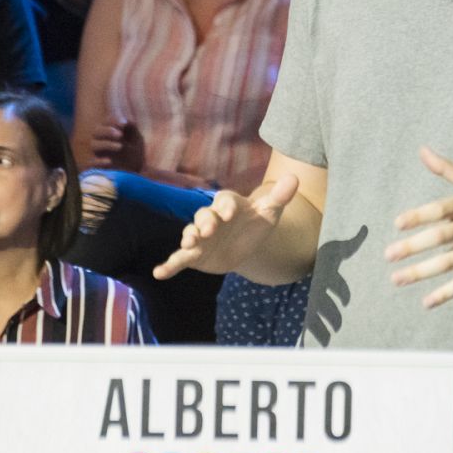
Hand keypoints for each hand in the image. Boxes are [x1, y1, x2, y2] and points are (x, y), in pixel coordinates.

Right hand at [86, 118, 145, 173]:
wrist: (134, 175)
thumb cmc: (134, 154)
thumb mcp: (136, 141)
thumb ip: (132, 130)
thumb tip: (127, 121)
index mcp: (109, 132)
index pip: (107, 122)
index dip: (113, 120)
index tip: (124, 123)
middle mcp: (101, 141)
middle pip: (97, 131)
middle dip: (107, 131)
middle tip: (120, 134)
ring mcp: (98, 154)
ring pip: (94, 145)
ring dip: (106, 144)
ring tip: (120, 146)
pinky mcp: (97, 167)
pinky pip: (91, 163)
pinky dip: (98, 162)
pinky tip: (109, 161)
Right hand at [153, 175, 299, 279]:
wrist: (247, 243)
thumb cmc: (256, 222)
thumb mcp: (270, 212)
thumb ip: (279, 197)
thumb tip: (294, 179)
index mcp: (229, 205)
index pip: (225, 201)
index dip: (226, 206)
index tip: (229, 213)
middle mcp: (211, 218)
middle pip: (203, 216)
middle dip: (205, 222)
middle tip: (208, 230)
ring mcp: (200, 236)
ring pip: (190, 234)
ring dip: (188, 238)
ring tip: (187, 245)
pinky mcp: (195, 255)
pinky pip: (179, 259)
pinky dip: (169, 265)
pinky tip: (159, 273)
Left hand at [386, 147, 452, 308]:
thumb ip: (446, 169)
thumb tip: (421, 150)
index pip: (442, 209)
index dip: (420, 216)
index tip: (397, 223)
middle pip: (442, 237)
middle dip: (414, 247)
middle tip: (389, 254)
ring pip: (449, 263)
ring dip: (422, 272)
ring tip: (396, 279)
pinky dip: (446, 293)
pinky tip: (426, 302)